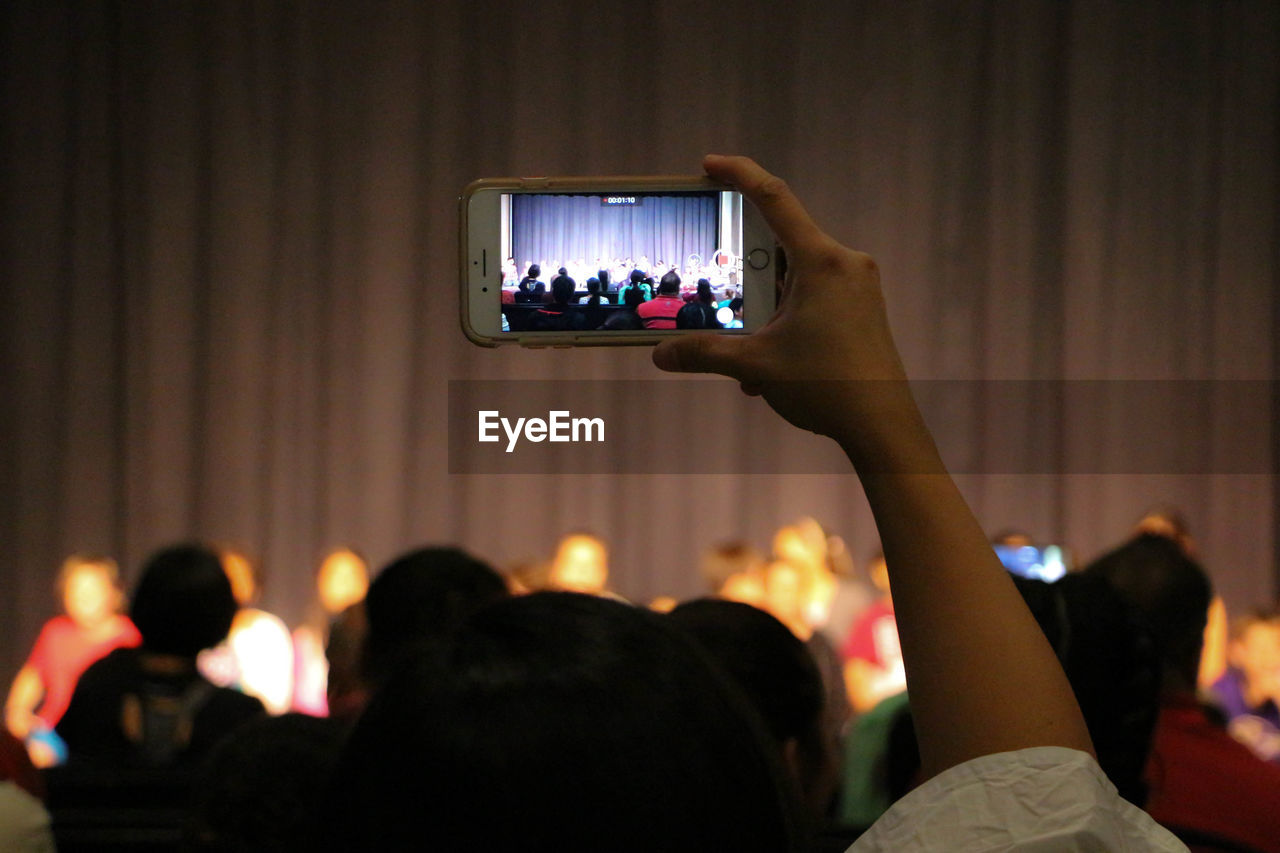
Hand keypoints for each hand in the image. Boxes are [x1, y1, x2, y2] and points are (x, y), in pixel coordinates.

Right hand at [653, 156, 910, 445]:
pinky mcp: (862, 309)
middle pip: (781, 247)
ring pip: (795, 280)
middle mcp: (844, 264)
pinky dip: (785, 322)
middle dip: (746, 275)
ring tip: (748, 351)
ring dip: (764, 309)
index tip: (710, 164)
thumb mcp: (756, 366)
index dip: (739, 174)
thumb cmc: (828, 386)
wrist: (883, 425)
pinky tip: (770, 366)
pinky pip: (813, 299)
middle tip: (721, 293)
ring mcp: (857, 286)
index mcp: (821, 262)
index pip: (774, 199)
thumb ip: (705, 354)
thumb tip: (661, 355)